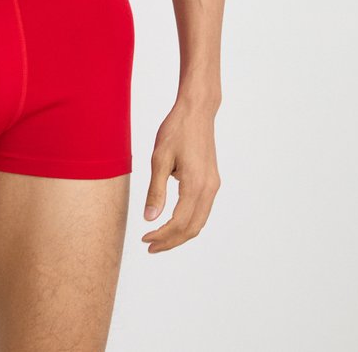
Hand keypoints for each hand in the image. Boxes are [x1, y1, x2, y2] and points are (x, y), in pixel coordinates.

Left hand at [140, 98, 220, 252]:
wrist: (197, 110)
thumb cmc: (176, 130)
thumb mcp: (159, 158)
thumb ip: (155, 191)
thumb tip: (149, 219)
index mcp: (195, 185)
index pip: (179, 223)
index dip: (161, 236)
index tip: (144, 238)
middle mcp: (209, 189)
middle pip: (192, 228)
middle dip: (171, 241)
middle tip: (149, 245)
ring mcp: (213, 185)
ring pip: (199, 222)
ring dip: (180, 234)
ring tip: (158, 238)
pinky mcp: (212, 181)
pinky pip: (202, 210)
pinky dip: (188, 222)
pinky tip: (172, 221)